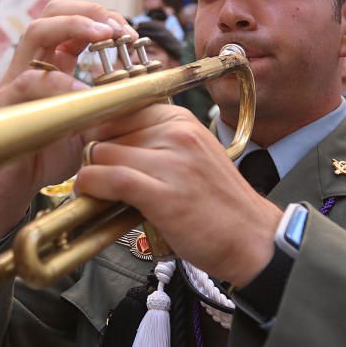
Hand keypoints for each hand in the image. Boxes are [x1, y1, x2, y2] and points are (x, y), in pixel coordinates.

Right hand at [0, 0, 135, 248]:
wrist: (16, 185)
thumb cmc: (53, 152)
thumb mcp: (92, 122)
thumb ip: (111, 103)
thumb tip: (148, 90)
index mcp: (54, 62)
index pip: (74, 19)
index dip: (102, 18)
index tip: (129, 33)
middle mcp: (33, 62)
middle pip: (53, 12)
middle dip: (88, 12)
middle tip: (116, 28)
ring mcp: (17, 78)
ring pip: (36, 32)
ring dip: (73, 28)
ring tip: (104, 37)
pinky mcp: (6, 102)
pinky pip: (29, 81)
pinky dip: (59, 82)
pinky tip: (83, 91)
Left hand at [74, 104, 281, 287]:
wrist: (253, 239)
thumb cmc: (219, 203)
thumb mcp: (190, 155)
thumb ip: (153, 141)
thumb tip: (104, 140)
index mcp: (181, 120)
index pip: (120, 107)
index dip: (101, 130)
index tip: (98, 148)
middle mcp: (177, 133)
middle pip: (106, 131)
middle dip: (96, 154)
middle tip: (100, 176)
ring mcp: (171, 162)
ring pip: (102, 154)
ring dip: (92, 173)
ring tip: (100, 191)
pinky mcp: (162, 193)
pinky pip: (108, 178)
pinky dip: (92, 187)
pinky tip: (92, 196)